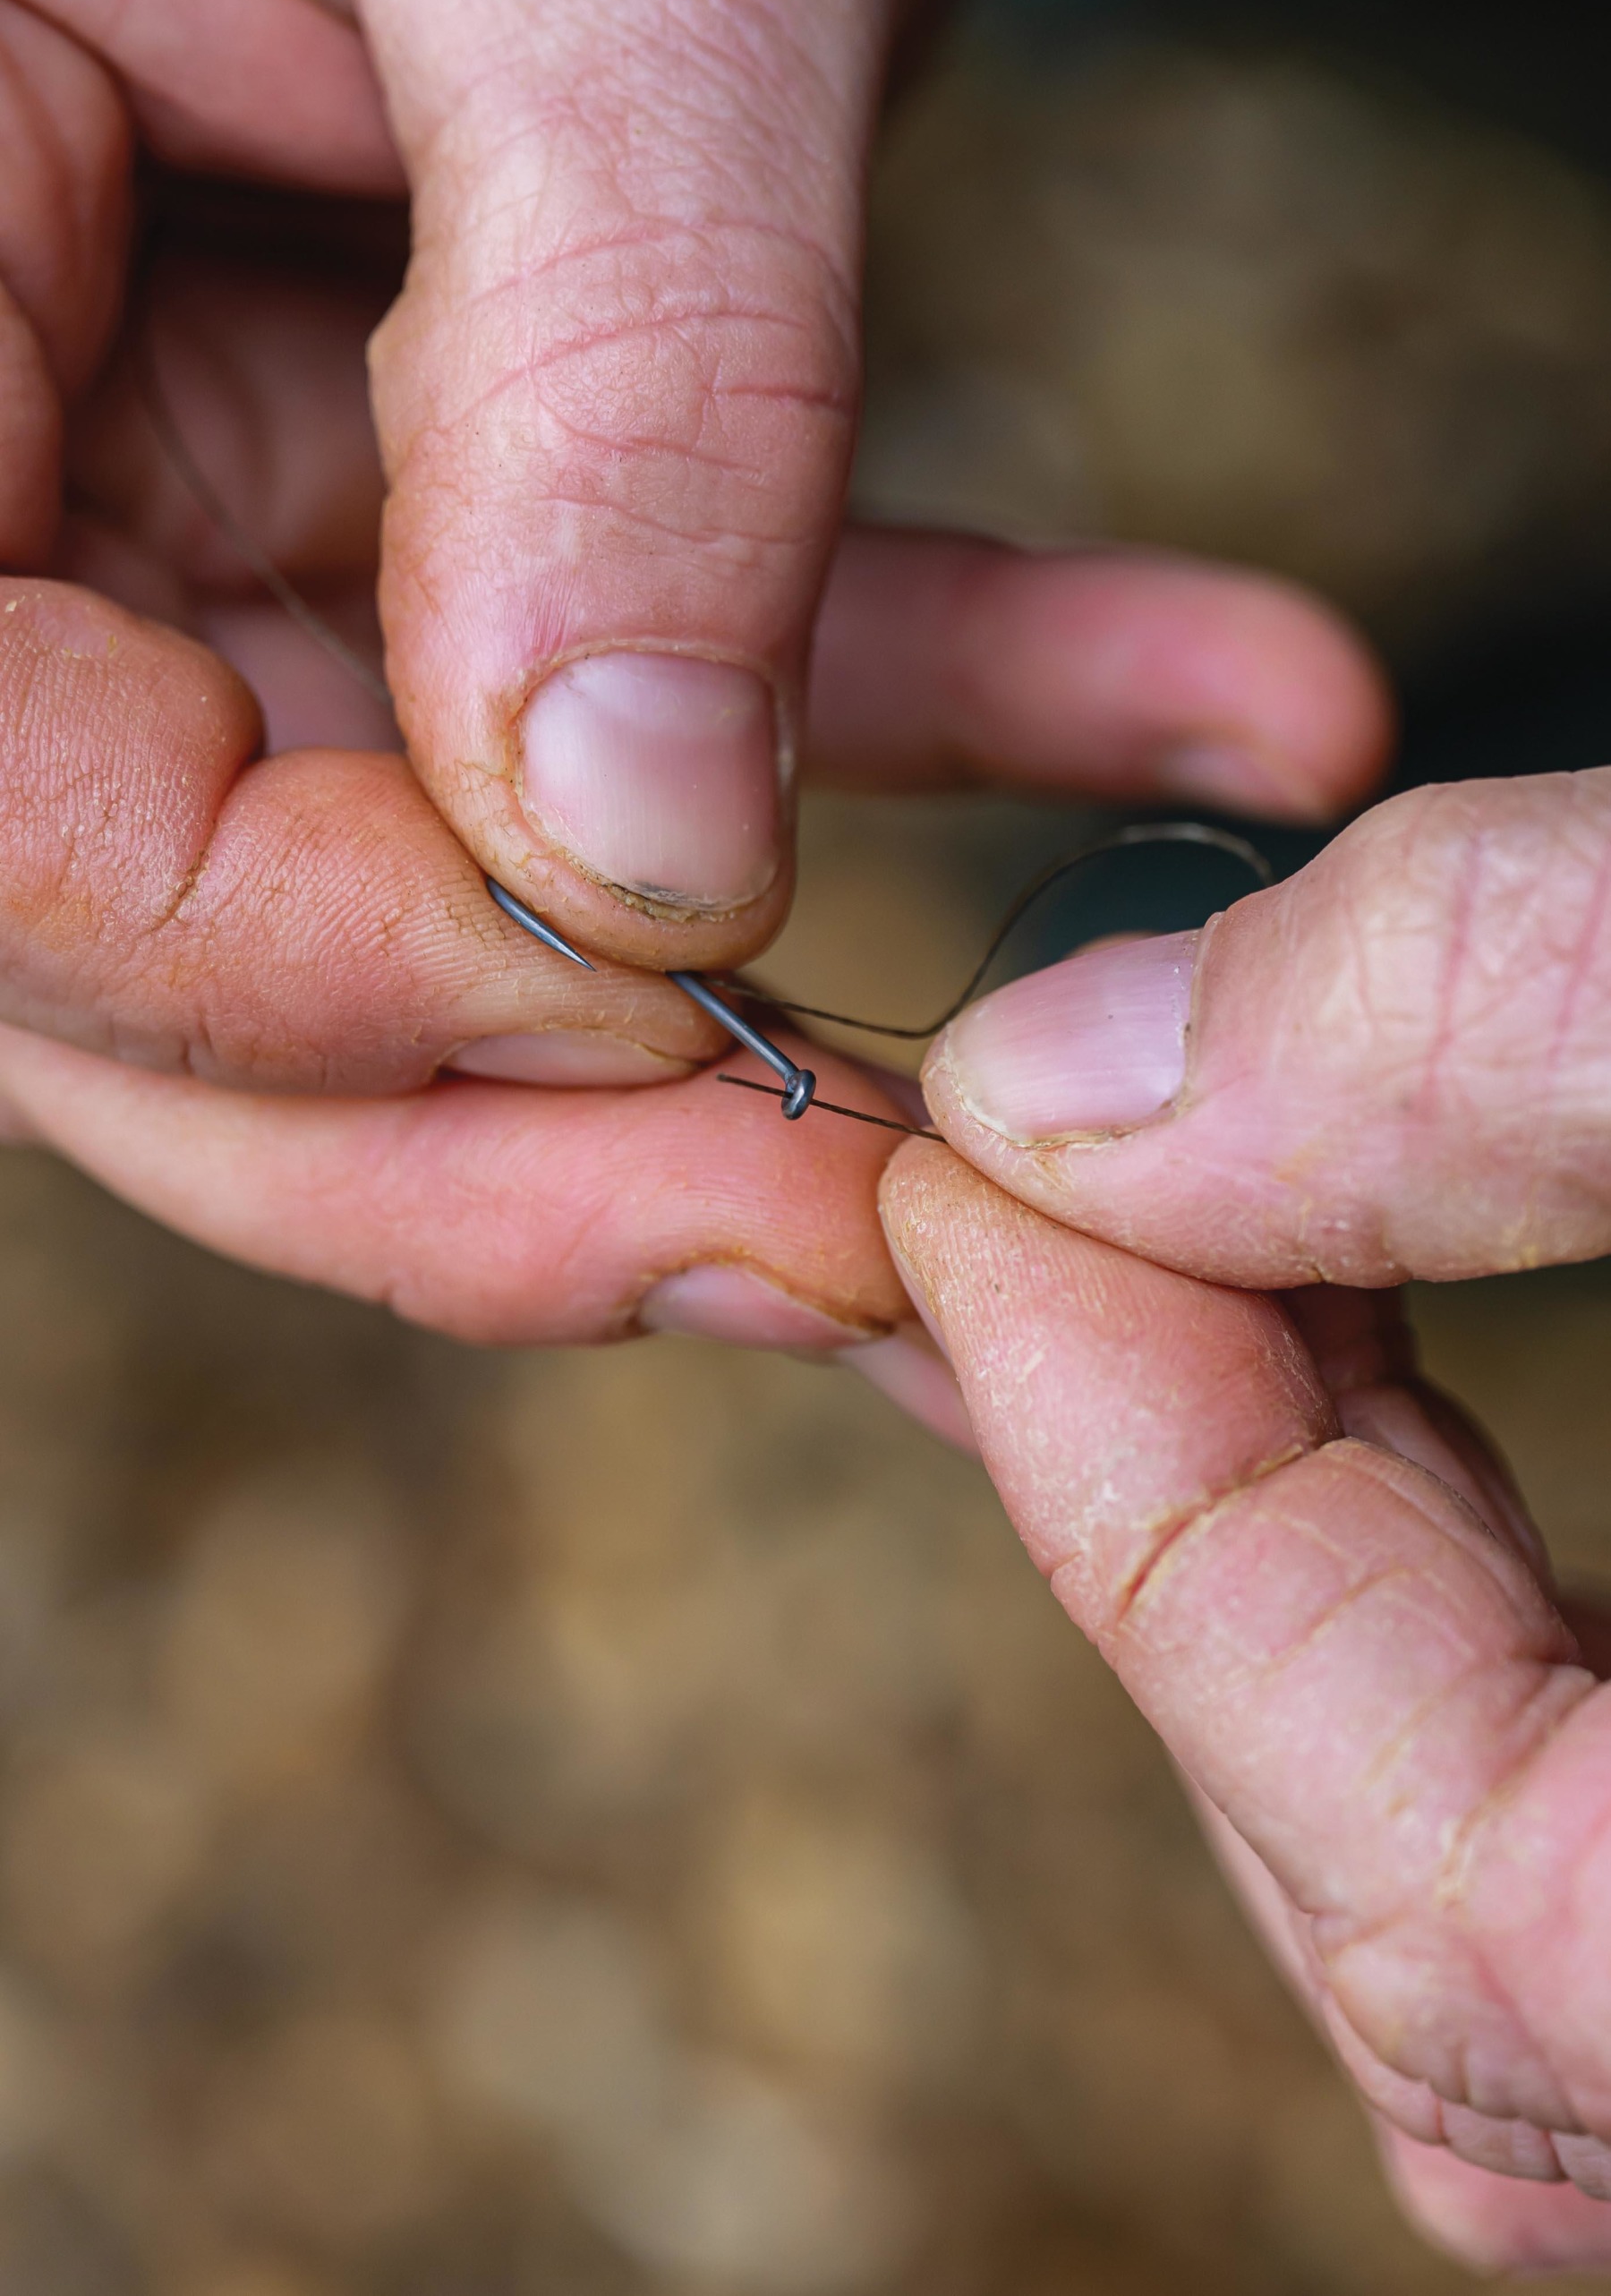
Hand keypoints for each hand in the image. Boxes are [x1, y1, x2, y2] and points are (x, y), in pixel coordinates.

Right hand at [0, 536, 1384, 1359]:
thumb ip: (605, 369)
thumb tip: (634, 861)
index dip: (276, 965)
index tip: (650, 999)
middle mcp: (26, 423)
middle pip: (155, 948)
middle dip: (518, 1115)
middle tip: (864, 1234)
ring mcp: (215, 458)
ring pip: (407, 870)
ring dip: (764, 972)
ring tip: (1069, 1056)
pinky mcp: (459, 456)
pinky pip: (640, 655)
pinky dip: (920, 698)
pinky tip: (1204, 717)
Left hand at [892, 769, 1610, 2269]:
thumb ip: (1535, 1029)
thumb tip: (1083, 1079)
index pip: (1468, 1892)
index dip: (1172, 1516)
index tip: (994, 1187)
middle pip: (1430, 1929)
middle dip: (1183, 1547)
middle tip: (1017, 1217)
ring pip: (1479, 1868)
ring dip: (1278, 1551)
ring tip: (1152, 1249)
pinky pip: (1575, 1777)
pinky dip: (1423, 1567)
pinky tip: (1343, 1333)